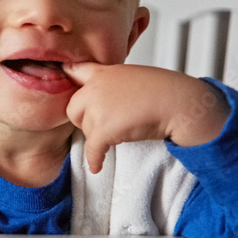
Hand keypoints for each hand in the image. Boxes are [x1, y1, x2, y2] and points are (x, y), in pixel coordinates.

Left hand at [62, 62, 229, 172]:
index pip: (75, 70)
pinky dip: (94, 160)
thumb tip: (110, 100)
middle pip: (73, 109)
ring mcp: (98, 108)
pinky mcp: (103, 129)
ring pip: (87, 130)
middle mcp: (96, 88)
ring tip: (124, 132)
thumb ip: (115, 84)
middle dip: (85, 120)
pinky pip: (93, 149)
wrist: (180, 103)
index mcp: (105, 72)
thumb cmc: (166, 91)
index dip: (65, 76)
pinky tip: (96, 167)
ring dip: (100, 136)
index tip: (57, 78)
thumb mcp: (135, 76)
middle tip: (103, 125)